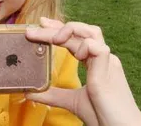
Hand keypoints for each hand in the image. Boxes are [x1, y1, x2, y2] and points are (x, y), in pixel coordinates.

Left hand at [25, 17, 140, 125]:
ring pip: (91, 33)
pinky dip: (85, 47)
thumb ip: (52, 95)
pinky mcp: (110, 69)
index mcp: (96, 63)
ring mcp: (108, 62)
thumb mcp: (72, 101)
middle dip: (58, 26)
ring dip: (70, 31)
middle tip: (36, 27)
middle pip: (82, 31)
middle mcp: (103, 59)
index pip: (78, 37)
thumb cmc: (103, 116)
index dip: (60, 28)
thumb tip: (30, 92)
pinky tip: (76, 55)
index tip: (41, 24)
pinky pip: (98, 48)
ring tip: (52, 38)